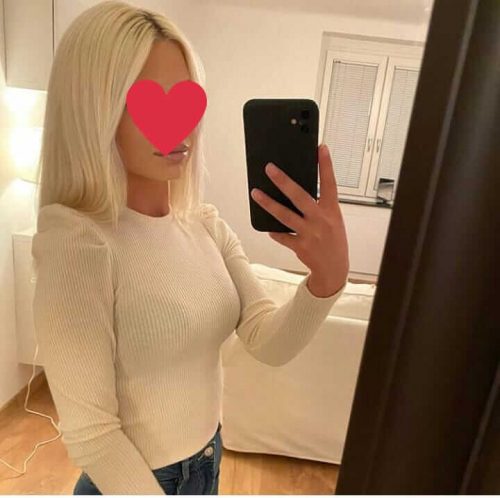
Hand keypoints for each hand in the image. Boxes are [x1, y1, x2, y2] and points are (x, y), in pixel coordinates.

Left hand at [250, 144, 348, 294]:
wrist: (334, 268)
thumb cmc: (333, 240)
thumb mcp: (333, 219)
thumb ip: (319, 205)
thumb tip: (295, 190)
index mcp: (332, 211)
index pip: (330, 184)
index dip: (326, 165)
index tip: (320, 148)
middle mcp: (320, 220)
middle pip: (299, 196)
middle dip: (283, 181)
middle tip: (270, 168)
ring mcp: (309, 234)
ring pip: (284, 215)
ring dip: (268, 203)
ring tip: (255, 193)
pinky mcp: (299, 246)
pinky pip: (282, 235)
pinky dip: (275, 231)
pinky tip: (268, 227)